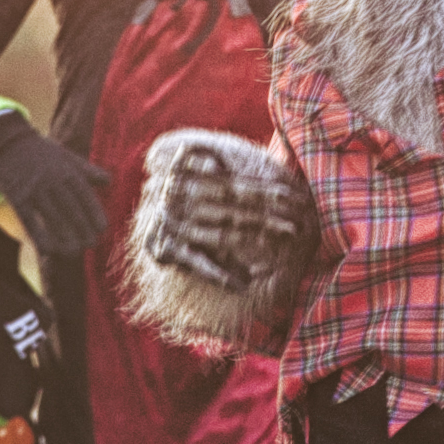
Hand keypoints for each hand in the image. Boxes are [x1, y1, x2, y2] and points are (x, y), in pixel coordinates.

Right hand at [0, 115, 112, 273]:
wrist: (7, 143)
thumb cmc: (42, 152)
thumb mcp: (67, 157)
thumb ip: (87, 171)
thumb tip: (110, 181)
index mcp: (67, 171)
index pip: (85, 195)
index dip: (94, 213)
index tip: (103, 229)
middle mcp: (52, 180)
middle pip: (71, 208)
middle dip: (82, 228)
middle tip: (91, 245)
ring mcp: (34, 189)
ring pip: (51, 216)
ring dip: (64, 236)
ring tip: (74, 252)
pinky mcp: (17, 196)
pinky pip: (29, 218)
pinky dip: (38, 234)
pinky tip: (48, 250)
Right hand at [132, 130, 313, 304]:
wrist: (146, 222)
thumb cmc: (178, 193)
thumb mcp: (184, 168)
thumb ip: (199, 159)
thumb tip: (214, 164)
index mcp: (187, 181)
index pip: (232, 187)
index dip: (263, 192)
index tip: (292, 197)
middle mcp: (181, 205)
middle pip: (234, 211)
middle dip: (268, 217)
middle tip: (297, 224)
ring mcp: (175, 230)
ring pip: (224, 236)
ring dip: (255, 239)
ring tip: (284, 239)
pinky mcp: (168, 253)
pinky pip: (200, 265)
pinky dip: (222, 275)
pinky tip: (243, 284)